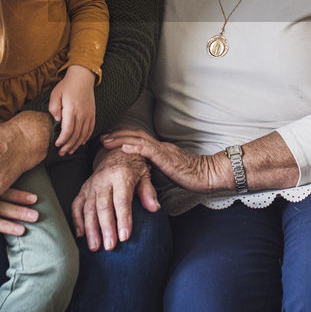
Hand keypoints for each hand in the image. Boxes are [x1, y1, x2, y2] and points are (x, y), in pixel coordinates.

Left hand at [50, 66, 96, 155]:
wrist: (82, 77)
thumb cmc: (66, 86)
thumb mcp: (55, 95)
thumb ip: (54, 109)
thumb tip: (57, 121)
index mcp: (71, 110)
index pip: (68, 130)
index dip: (62, 140)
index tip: (57, 145)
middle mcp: (82, 114)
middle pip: (76, 135)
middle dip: (68, 146)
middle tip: (61, 153)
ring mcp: (89, 114)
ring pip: (83, 134)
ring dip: (76, 144)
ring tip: (70, 151)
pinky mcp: (92, 114)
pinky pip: (90, 129)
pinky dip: (85, 137)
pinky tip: (80, 143)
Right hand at [72, 148, 159, 251]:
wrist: (116, 151)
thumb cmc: (133, 167)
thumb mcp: (145, 175)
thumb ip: (148, 192)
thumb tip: (155, 208)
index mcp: (121, 176)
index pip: (121, 201)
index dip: (123, 220)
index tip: (124, 237)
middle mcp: (104, 180)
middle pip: (103, 207)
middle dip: (106, 228)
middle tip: (110, 247)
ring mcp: (91, 185)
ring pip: (88, 208)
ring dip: (91, 229)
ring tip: (95, 246)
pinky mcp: (83, 189)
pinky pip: (76, 205)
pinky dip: (77, 220)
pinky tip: (81, 235)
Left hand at [102, 129, 229, 193]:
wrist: (208, 175)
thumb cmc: (193, 176)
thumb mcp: (171, 170)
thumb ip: (160, 168)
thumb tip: (146, 172)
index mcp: (161, 150)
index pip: (139, 139)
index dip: (123, 137)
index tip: (109, 139)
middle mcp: (160, 146)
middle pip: (135, 136)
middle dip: (118, 135)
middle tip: (102, 137)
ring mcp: (163, 151)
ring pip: (138, 140)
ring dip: (120, 139)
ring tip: (106, 141)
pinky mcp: (166, 158)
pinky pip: (148, 150)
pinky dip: (134, 148)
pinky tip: (123, 148)